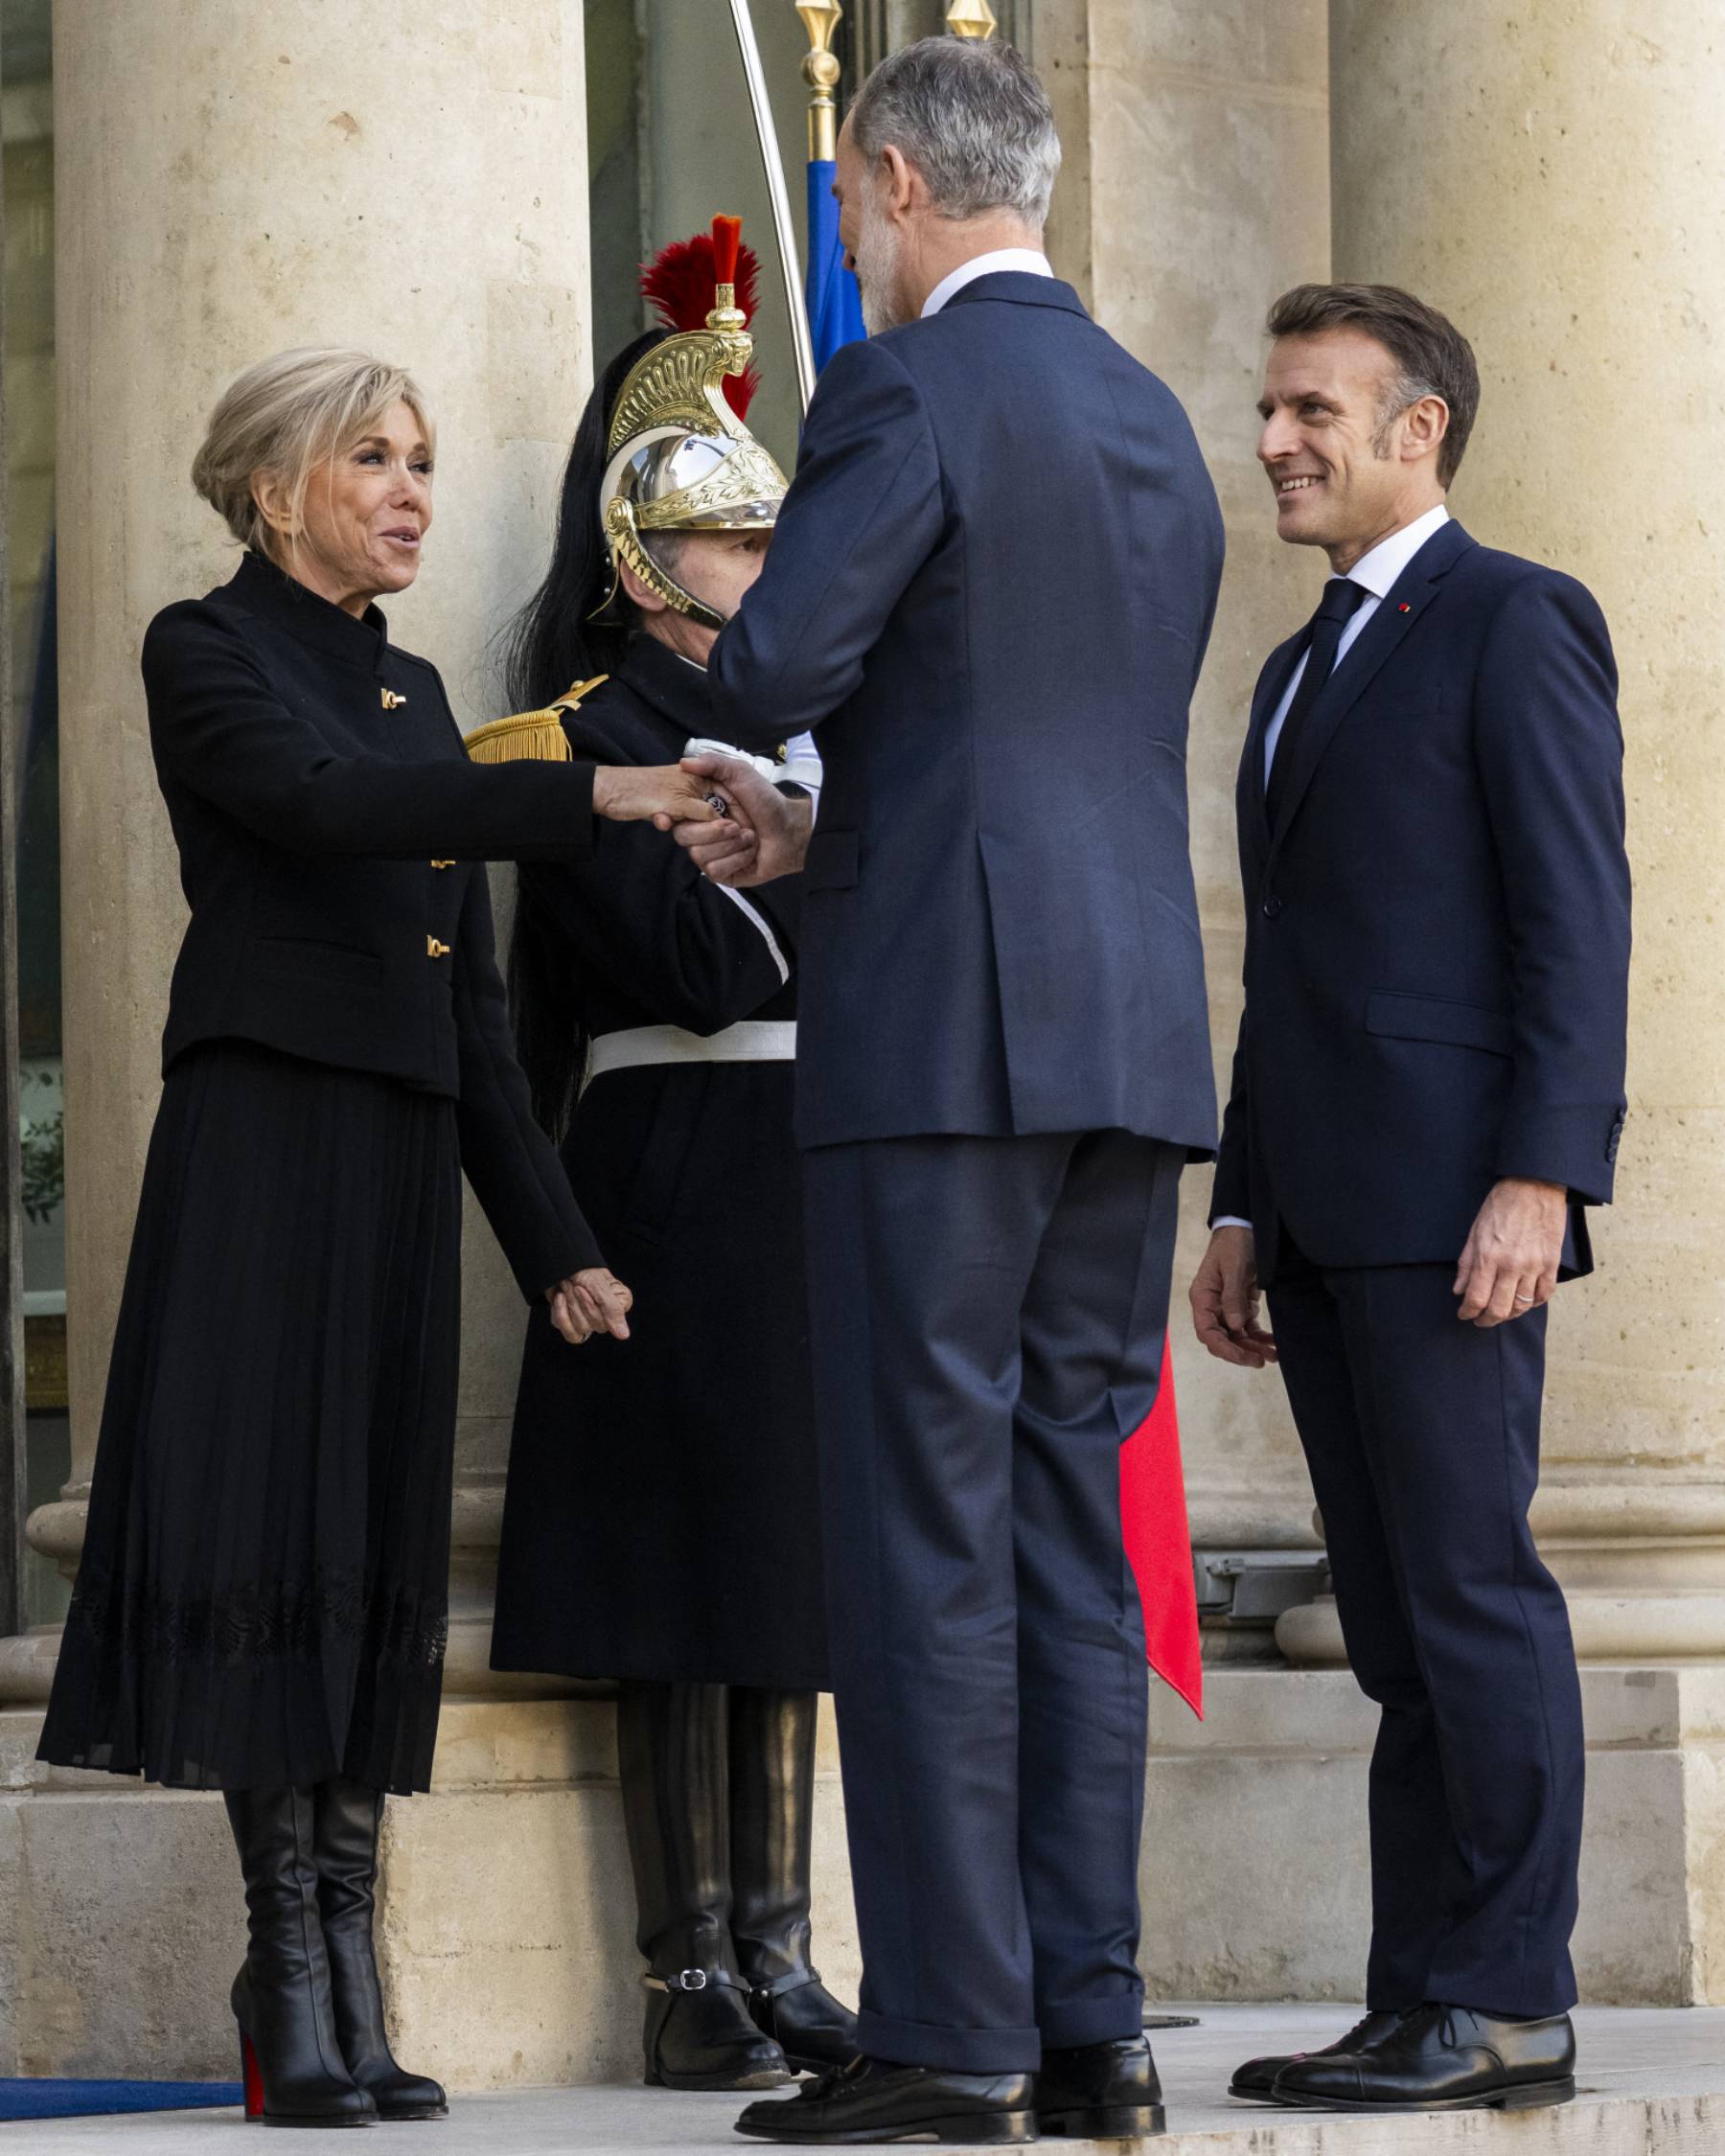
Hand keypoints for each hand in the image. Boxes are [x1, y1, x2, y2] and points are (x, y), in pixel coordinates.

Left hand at [546, 1267, 633, 1344]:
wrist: (560, 1264)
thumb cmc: (583, 1269)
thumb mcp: (599, 1286)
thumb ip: (612, 1309)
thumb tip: (624, 1335)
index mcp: (620, 1303)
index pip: (611, 1321)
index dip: (593, 1306)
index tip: (587, 1288)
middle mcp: (607, 1315)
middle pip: (596, 1326)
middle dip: (580, 1303)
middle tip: (576, 1286)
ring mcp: (590, 1322)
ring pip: (582, 1329)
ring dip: (570, 1305)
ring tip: (568, 1288)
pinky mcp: (574, 1326)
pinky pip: (570, 1333)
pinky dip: (561, 1314)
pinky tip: (560, 1298)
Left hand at [592, 764, 722, 831]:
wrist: (608, 792)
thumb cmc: (641, 790)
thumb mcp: (678, 803)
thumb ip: (704, 813)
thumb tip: (727, 825)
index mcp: (700, 777)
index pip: (726, 798)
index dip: (729, 817)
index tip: (732, 832)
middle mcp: (694, 785)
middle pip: (712, 812)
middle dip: (700, 823)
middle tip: (684, 823)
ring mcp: (681, 797)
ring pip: (695, 820)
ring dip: (681, 825)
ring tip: (661, 817)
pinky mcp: (669, 807)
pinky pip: (679, 821)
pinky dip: (668, 823)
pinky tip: (657, 819)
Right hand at [670, 752, 811, 886]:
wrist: (790, 828)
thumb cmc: (765, 800)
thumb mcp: (740, 773)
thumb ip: (713, 763)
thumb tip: (684, 762)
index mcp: (700, 810)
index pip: (674, 816)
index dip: (672, 817)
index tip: (674, 817)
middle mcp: (701, 833)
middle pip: (683, 837)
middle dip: (712, 831)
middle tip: (736, 825)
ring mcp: (711, 855)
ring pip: (699, 855)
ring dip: (730, 844)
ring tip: (749, 836)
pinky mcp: (723, 873)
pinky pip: (716, 870)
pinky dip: (737, 858)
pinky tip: (750, 851)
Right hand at [1189, 1225, 1277, 1368]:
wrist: (1245, 1227)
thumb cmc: (1234, 1244)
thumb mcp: (1233, 1268)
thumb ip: (1232, 1297)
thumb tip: (1234, 1327)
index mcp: (1203, 1298)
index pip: (1207, 1332)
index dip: (1224, 1349)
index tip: (1245, 1357)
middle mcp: (1212, 1306)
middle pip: (1221, 1338)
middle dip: (1241, 1352)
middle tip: (1262, 1361)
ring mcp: (1226, 1307)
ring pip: (1236, 1336)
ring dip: (1253, 1347)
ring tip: (1274, 1356)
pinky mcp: (1241, 1305)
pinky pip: (1248, 1327)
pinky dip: (1260, 1337)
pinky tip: (1274, 1343)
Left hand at [1453, 1176, 1565, 1325]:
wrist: (1533, 1187)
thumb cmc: (1500, 1206)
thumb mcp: (1474, 1231)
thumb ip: (1467, 1263)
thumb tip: (1459, 1290)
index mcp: (1488, 1257)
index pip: (1476, 1298)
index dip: (1468, 1312)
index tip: (1464, 1314)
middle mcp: (1511, 1266)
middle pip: (1499, 1309)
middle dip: (1486, 1320)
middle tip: (1480, 1320)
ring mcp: (1534, 1266)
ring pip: (1522, 1306)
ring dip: (1509, 1314)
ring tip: (1501, 1312)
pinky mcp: (1551, 1263)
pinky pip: (1544, 1295)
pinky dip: (1534, 1304)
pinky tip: (1525, 1302)